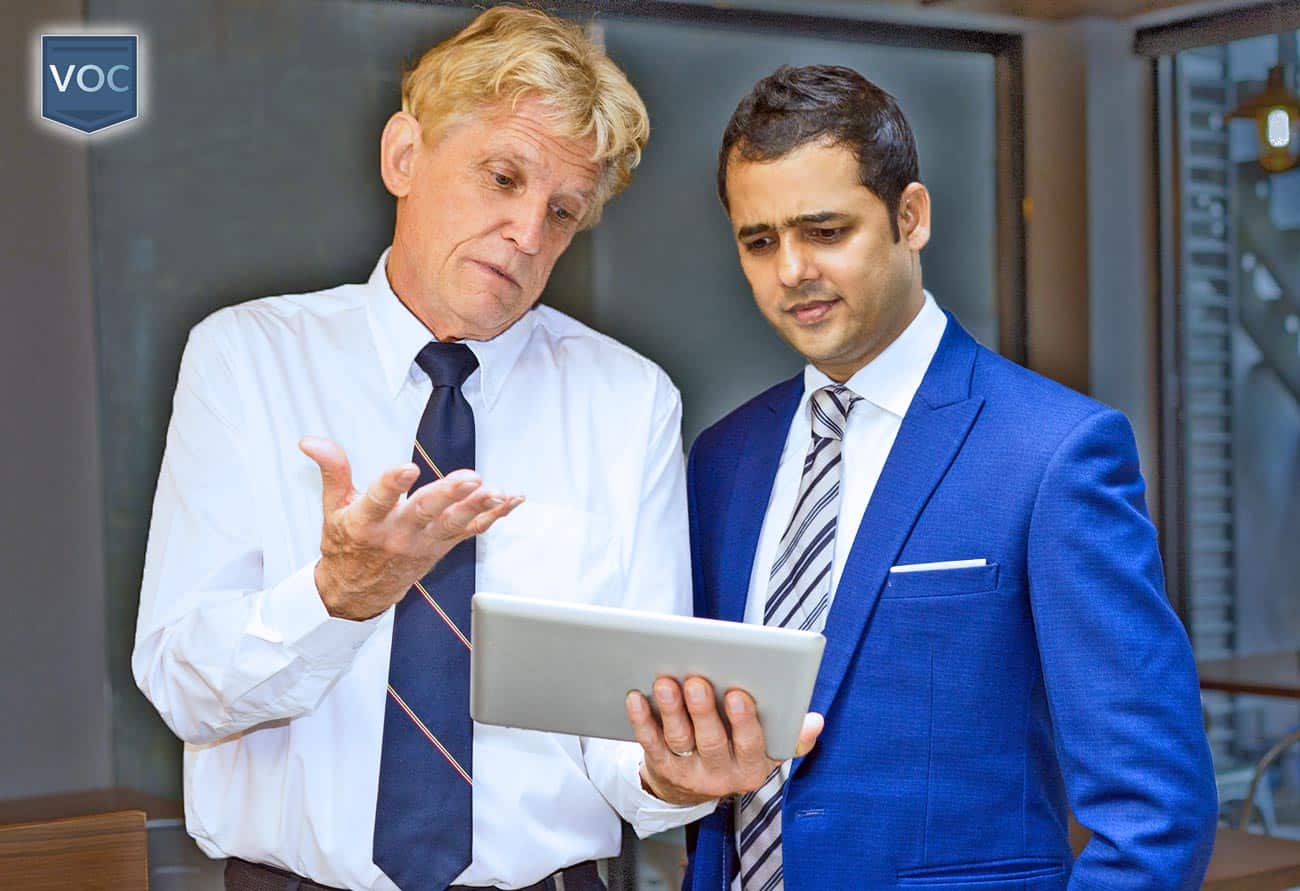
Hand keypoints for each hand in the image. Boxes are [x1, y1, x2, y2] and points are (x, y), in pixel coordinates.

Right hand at [300, 436, 522, 620]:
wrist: (357, 593)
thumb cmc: (347, 546)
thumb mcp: (333, 507)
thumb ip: (332, 470)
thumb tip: (311, 441)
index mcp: (366, 523)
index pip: (378, 500)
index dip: (391, 485)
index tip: (406, 469)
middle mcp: (397, 535)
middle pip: (424, 513)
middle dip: (448, 495)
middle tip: (470, 478)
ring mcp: (423, 544)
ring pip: (453, 525)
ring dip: (477, 507)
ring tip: (495, 491)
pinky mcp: (442, 547)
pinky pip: (471, 531)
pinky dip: (494, 516)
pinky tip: (512, 500)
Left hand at [625, 676, 823, 805]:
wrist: (696, 786)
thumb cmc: (738, 750)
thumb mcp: (770, 750)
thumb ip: (792, 734)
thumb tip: (815, 721)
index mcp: (753, 767)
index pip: (751, 745)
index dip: (744, 721)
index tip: (738, 693)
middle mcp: (721, 775)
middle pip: (711, 741)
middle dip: (704, 711)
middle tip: (697, 680)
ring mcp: (689, 772)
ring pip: (680, 740)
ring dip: (671, 710)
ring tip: (666, 681)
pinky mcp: (662, 767)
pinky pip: (650, 744)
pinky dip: (642, 721)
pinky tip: (636, 697)